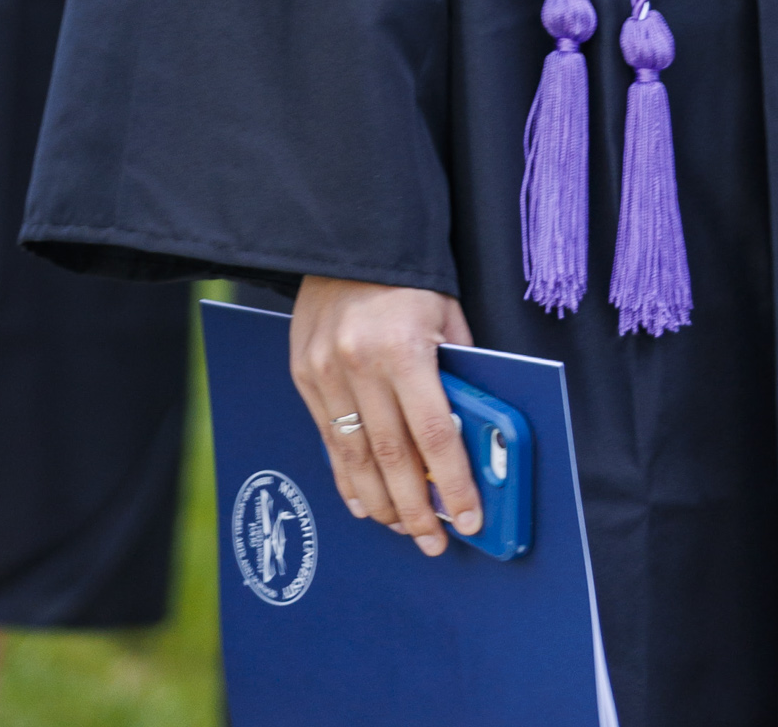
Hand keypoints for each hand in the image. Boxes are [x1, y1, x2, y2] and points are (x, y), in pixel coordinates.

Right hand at [291, 278, 479, 554]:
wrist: (346, 234)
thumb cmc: (408, 276)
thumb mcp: (447, 313)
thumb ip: (458, 370)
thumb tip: (475, 434)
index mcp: (404, 347)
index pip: (434, 435)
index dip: (454, 483)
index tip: (469, 519)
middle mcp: (359, 364)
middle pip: (392, 459)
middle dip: (418, 510)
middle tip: (435, 543)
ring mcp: (324, 372)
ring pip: (355, 459)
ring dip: (382, 504)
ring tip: (404, 529)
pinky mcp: (302, 374)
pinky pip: (328, 440)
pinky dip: (347, 478)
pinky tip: (365, 502)